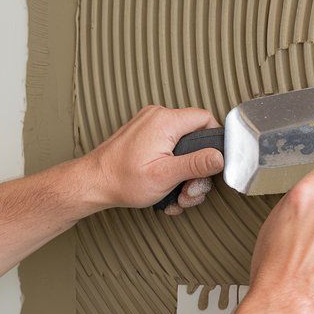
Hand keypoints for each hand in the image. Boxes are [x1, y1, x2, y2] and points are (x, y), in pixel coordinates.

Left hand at [85, 106, 225, 214]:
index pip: (205, 119)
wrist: (92, 183)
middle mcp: (158, 117)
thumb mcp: (165, 175)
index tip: (212, 166)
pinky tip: (166, 189)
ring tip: (176, 196)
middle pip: (195, 138)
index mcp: (165, 121)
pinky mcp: (144, 136)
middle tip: (189, 191)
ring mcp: (149, 126)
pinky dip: (171, 169)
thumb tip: (220, 157)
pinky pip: (168, 149)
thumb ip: (196, 164)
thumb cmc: (122, 180)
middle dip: (196, 170)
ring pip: (182, 147)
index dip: (214, 143)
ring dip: (184, 175)